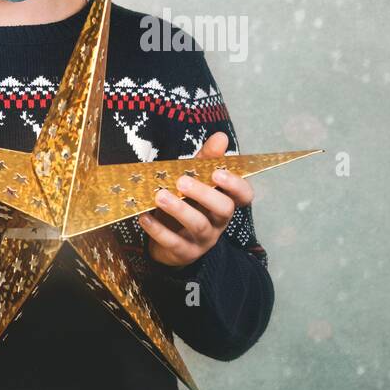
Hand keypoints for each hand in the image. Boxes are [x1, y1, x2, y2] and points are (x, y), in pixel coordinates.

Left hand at [137, 131, 253, 269]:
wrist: (169, 242)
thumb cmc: (186, 203)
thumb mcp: (195, 179)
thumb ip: (206, 159)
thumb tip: (221, 137)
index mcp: (224, 201)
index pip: (243, 195)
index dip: (236, 185)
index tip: (217, 173)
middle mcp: (218, 221)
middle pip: (223, 209)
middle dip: (205, 194)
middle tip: (182, 181)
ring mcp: (202, 239)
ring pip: (198, 226)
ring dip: (179, 209)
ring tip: (160, 196)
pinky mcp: (183, 252)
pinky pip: (173, 242)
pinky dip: (158, 229)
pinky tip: (145, 217)